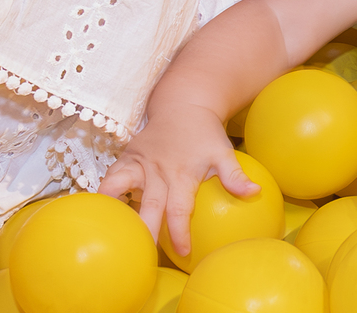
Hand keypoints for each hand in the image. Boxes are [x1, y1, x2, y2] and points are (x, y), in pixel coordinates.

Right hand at [98, 102, 259, 254]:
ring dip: (113, 207)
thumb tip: (254, 192)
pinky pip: (111, 177)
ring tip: (108, 230)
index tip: (184, 252)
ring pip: (118, 187)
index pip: (179, 209)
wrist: (183, 104)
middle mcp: (158, 171)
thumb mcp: (224, 152)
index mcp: (182, 174)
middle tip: (141, 254)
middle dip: (145, 231)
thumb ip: (235, 175)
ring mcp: (139, 163)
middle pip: (149, 206)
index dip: (180, 232)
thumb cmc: (205, 134)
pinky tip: (102, 211)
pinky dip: (104, 193)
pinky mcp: (126, 157)